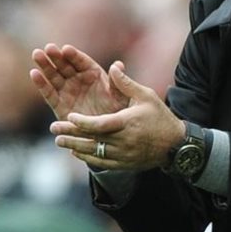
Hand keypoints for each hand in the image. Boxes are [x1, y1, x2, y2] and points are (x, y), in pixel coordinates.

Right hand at [30, 43, 127, 119]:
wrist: (108, 134)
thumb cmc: (118, 113)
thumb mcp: (121, 97)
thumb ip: (119, 82)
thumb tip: (118, 64)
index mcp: (94, 74)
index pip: (82, 61)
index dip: (74, 55)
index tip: (66, 49)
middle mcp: (79, 80)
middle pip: (65, 65)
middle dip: (56, 56)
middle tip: (48, 48)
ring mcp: (68, 91)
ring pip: (54, 76)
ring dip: (45, 65)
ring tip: (37, 54)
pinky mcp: (59, 105)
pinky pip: (49, 93)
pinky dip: (41, 84)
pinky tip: (34, 73)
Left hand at [50, 62, 186, 170]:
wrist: (176, 146)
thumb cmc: (160, 117)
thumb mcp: (146, 96)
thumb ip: (126, 83)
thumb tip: (113, 66)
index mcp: (128, 123)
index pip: (100, 125)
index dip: (83, 123)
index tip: (70, 116)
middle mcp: (124, 142)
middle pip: (92, 140)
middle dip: (71, 135)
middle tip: (54, 129)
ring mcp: (124, 156)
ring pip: (94, 153)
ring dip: (75, 147)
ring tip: (59, 141)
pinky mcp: (124, 165)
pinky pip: (101, 163)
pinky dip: (87, 158)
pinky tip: (76, 152)